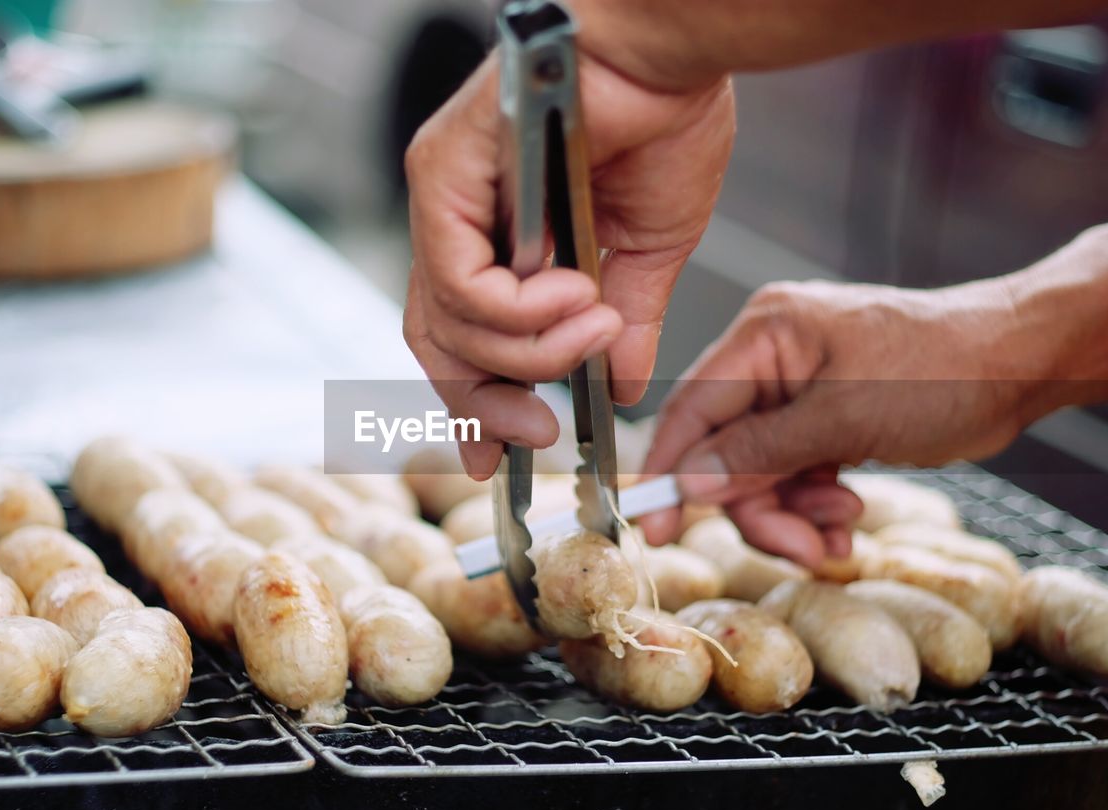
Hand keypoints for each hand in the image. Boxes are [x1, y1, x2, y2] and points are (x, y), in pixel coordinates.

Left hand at [403, 51, 734, 478]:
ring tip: (592, 327)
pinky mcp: (443, 172)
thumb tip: (619, 391)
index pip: (461, 337)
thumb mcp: (646, 257)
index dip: (474, 403)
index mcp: (501, 239)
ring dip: (528, 349)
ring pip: (448, 321)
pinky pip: (457, 280)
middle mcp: (460, 220)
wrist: (671, 54)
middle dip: (482, 403)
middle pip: (436, 342)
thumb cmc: (660, 124)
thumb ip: (623, 327)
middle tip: (540, 432)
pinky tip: (572, 295)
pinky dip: (515, 310)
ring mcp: (444, 197)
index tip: (498, 456)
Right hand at [640, 278, 1039, 567]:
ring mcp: (799, 391)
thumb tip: (689, 484)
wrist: (1020, 366)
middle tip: (799, 549)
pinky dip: (815, 507)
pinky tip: (847, 522)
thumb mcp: (843, 418)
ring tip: (840, 532)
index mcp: (764, 335)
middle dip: (759, 507)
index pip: (692, 408)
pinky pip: (795, 474)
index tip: (653, 528)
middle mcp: (771, 359)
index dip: (670, 471)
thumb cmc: (941, 371)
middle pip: (726, 452)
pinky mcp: (824, 419)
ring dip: (794, 515)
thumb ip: (759, 452)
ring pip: (761, 473)